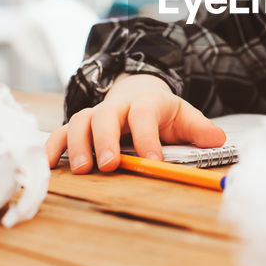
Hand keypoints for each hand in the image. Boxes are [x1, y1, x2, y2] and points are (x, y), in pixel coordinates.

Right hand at [45, 74, 225, 173]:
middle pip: (105, 116)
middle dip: (106, 140)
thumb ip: (199, 128)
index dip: (147, 137)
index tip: (152, 162)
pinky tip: (47, 166)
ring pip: (79, 123)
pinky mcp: (77, 127)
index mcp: (146, 102)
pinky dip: (51, 148)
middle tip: (110, 164)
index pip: (144, 115)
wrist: (136, 94)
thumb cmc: (161, 113)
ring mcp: (93, 116)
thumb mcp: (183, 116)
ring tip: (82, 170)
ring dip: (77, 145)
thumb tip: (218, 140)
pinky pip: (60, 134)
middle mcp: (116, 107)